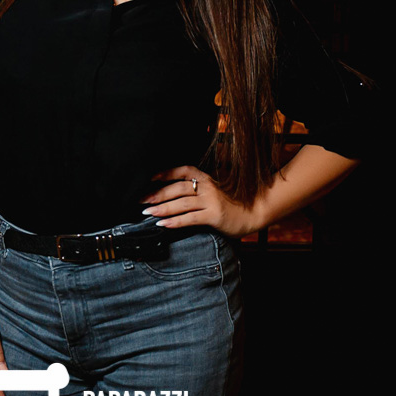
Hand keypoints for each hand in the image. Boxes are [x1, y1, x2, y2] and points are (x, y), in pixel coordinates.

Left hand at [139, 165, 263, 237]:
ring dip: (162, 208)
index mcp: (206, 179)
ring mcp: (211, 200)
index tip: (149, 178)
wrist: (254, 213)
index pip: (183, 171)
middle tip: (141, 200)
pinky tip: (164, 225)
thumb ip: (197, 191)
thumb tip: (172, 197)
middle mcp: (207, 186)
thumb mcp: (214, 192)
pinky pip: (191, 218)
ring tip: (148, 213)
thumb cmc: (232, 204)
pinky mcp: (214, 215)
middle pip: (177, 188)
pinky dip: (175, 221)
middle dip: (157, 194)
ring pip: (181, 203)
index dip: (165, 173)